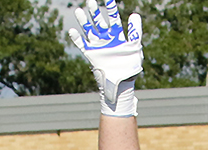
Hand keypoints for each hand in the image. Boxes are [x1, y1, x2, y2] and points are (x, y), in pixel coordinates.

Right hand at [67, 0, 141, 116]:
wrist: (121, 83)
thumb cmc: (130, 66)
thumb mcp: (135, 46)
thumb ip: (135, 30)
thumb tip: (135, 14)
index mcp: (117, 36)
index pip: (113, 18)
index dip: (110, 8)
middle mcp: (106, 39)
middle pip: (99, 22)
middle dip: (94, 11)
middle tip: (90, 1)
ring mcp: (98, 46)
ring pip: (89, 30)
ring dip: (84, 21)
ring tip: (78, 11)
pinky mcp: (91, 55)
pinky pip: (82, 45)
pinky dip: (76, 39)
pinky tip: (72, 31)